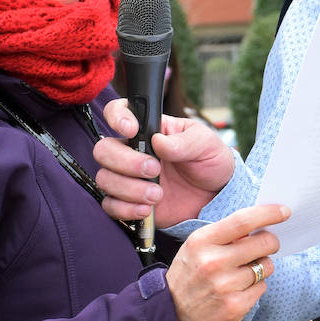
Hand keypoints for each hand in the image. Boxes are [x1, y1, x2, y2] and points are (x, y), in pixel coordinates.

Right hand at [94, 100, 234, 228]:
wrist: (216, 197)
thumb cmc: (210, 162)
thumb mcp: (205, 144)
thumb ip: (184, 141)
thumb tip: (158, 141)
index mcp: (149, 130)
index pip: (119, 112)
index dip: (116, 117)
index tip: (131, 131)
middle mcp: (133, 151)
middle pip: (103, 150)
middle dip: (125, 162)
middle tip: (154, 170)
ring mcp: (129, 177)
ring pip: (105, 179)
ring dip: (129, 189)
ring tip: (158, 195)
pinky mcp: (129, 202)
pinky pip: (110, 205)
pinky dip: (126, 209)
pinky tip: (147, 209)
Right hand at [166, 203, 288, 320]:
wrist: (172, 315)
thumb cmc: (188, 276)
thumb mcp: (196, 247)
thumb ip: (224, 234)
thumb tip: (259, 223)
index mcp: (202, 241)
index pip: (243, 221)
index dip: (268, 214)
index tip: (284, 211)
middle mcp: (213, 262)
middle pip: (263, 243)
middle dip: (271, 242)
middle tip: (267, 244)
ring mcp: (225, 286)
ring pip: (266, 266)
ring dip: (262, 266)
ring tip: (243, 271)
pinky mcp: (235, 306)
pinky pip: (262, 287)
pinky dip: (255, 286)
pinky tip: (238, 289)